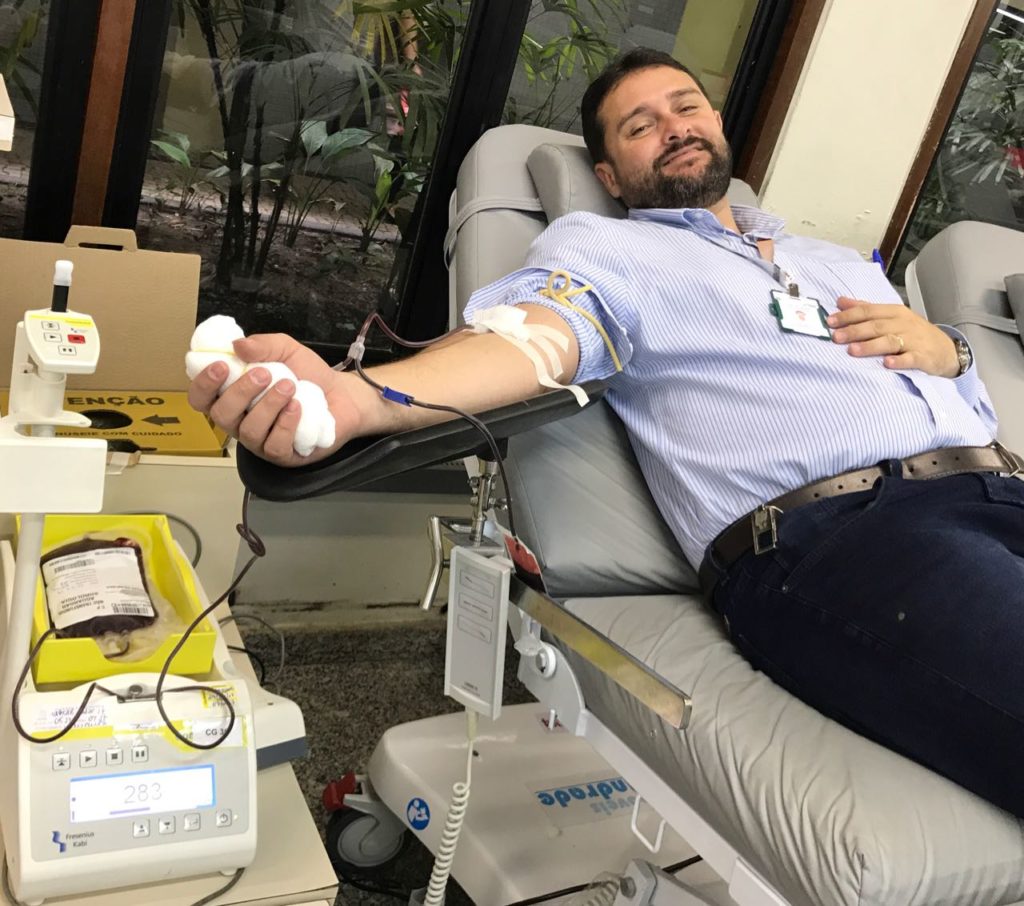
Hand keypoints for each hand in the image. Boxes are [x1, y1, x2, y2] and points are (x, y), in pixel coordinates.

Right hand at [187, 333, 362, 465]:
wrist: (343, 395)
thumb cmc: (308, 375)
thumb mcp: (286, 350)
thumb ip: (263, 345)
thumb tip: (238, 345)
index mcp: (233, 396)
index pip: (201, 398)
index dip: (203, 385)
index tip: (221, 365)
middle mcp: (241, 421)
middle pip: (221, 415)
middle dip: (239, 392)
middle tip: (264, 374)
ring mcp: (261, 441)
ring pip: (249, 430)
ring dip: (268, 405)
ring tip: (289, 386)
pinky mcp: (283, 454)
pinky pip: (275, 445)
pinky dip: (285, 423)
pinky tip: (298, 407)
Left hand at [827, 297, 959, 376]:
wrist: (946, 349)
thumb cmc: (913, 332)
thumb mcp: (891, 317)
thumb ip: (866, 309)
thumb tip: (840, 301)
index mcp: (893, 312)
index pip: (868, 311)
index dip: (848, 315)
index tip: (830, 321)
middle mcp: (903, 324)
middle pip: (876, 326)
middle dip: (854, 331)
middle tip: (836, 337)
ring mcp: (913, 340)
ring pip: (890, 341)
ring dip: (870, 345)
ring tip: (852, 350)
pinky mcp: (923, 357)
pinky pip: (910, 358)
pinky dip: (899, 361)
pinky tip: (887, 364)